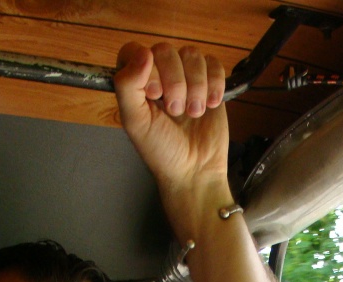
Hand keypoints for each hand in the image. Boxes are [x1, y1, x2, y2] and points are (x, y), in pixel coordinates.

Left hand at [114, 42, 228, 195]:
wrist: (195, 171)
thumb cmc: (162, 151)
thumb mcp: (135, 122)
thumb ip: (128, 86)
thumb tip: (143, 53)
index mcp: (137, 84)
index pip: (135, 50)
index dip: (146, 67)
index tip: (155, 94)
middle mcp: (160, 76)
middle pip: (166, 50)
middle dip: (174, 82)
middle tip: (176, 111)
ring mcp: (187, 78)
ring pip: (192, 55)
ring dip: (196, 86)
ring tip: (194, 113)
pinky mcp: (211, 84)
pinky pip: (214, 65)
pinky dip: (214, 84)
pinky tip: (210, 105)